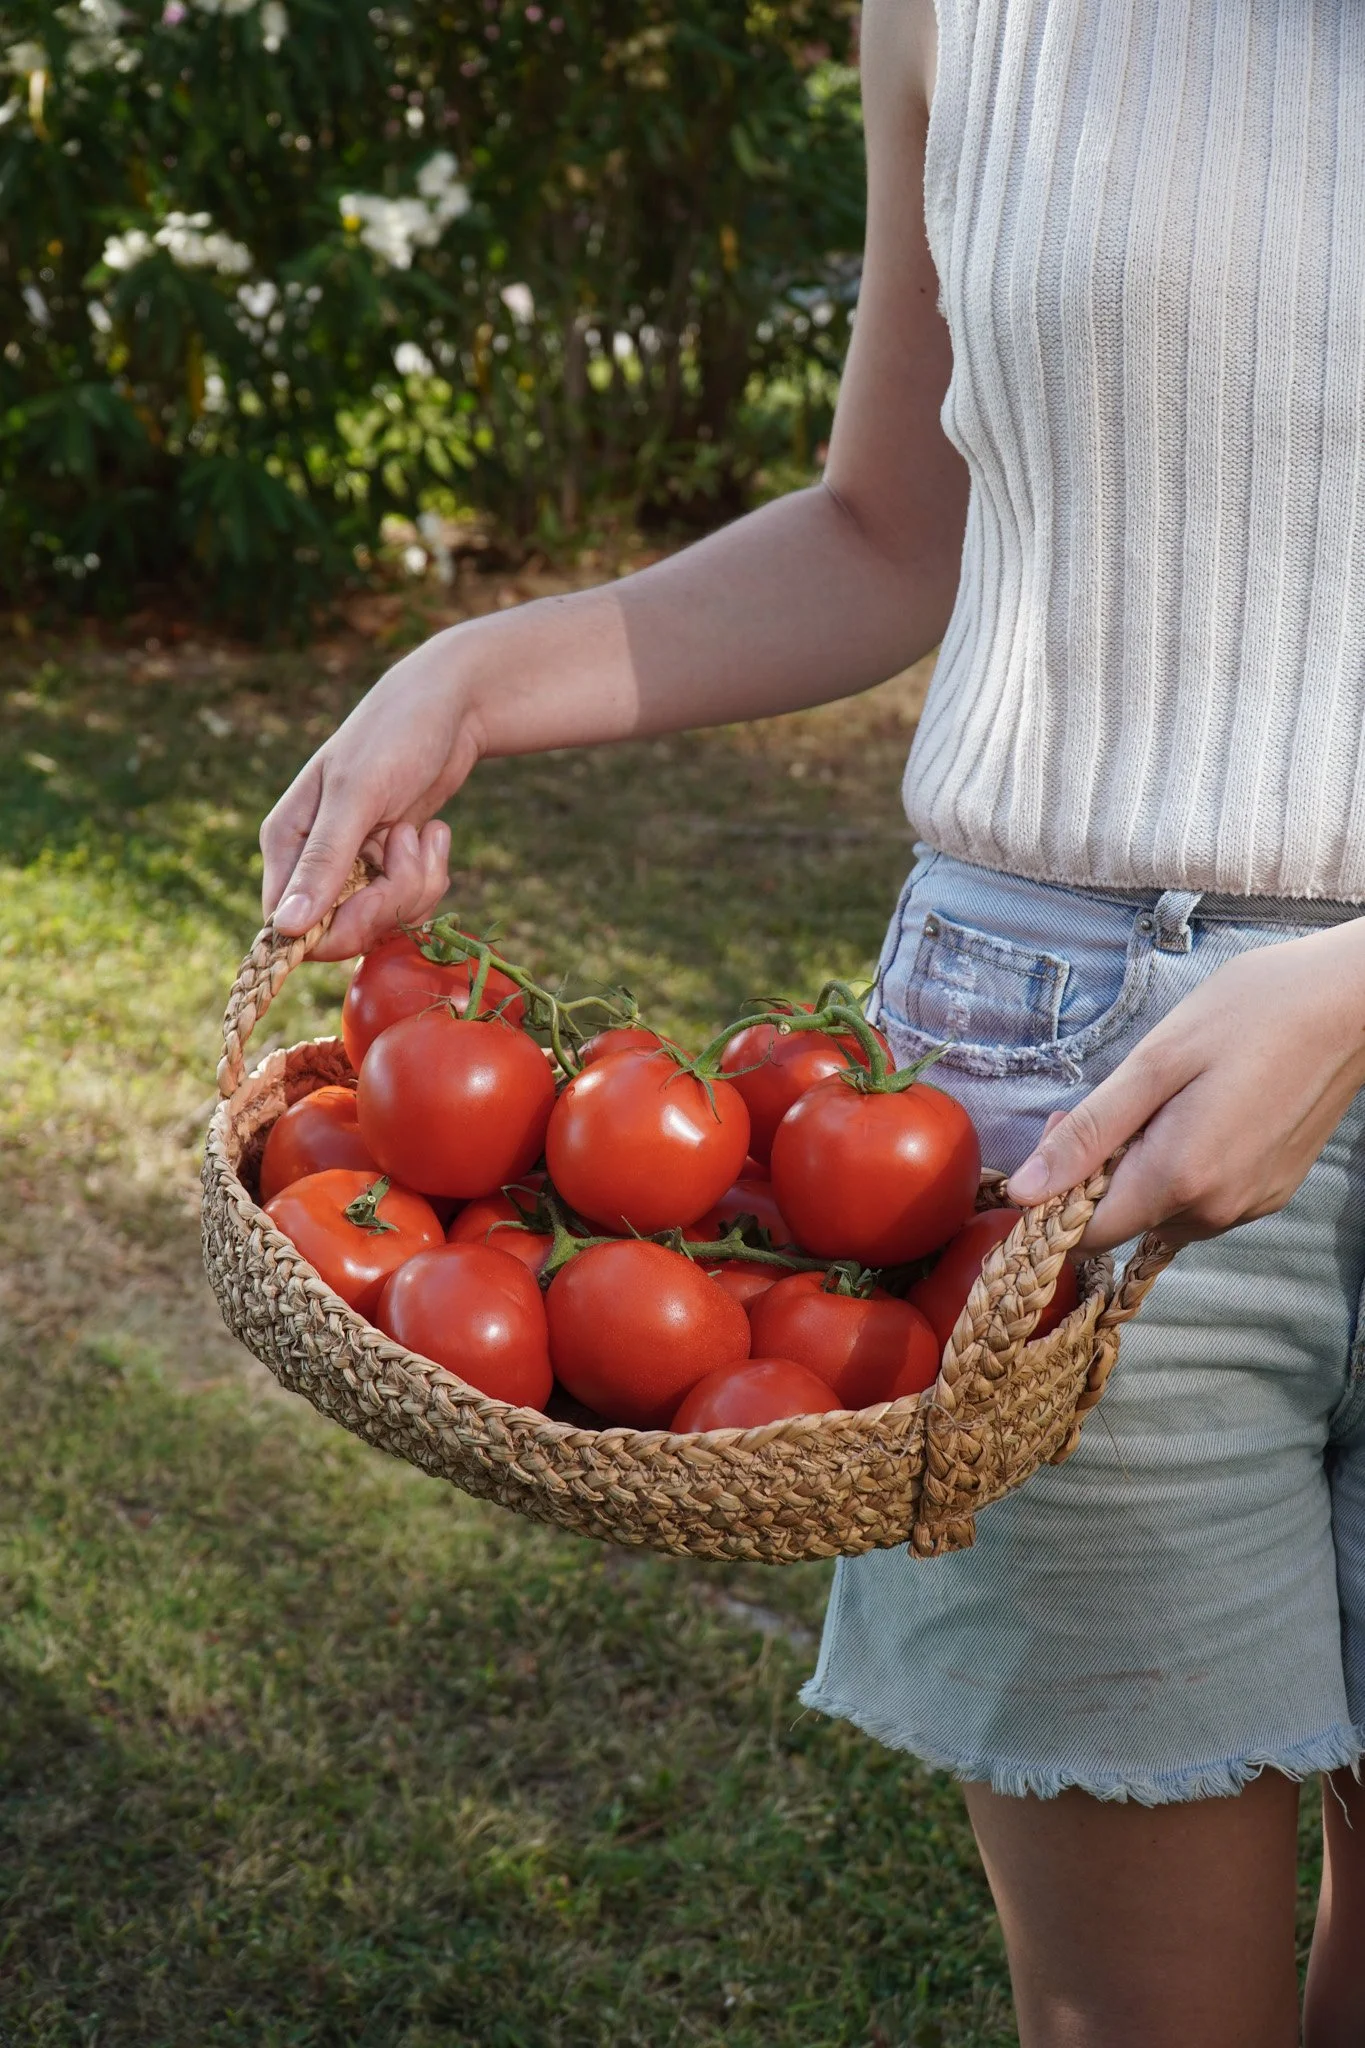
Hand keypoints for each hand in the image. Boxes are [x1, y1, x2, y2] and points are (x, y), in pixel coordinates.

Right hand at [260, 636, 475, 960]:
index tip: (377, 903)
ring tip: (423, 832)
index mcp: (287, 842)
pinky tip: (435, 834)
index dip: (338, 930)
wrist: (450, 708)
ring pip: (382, 921)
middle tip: (410, 849)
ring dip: (416, 885)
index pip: (291, 927)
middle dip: (388, 902)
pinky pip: (409, 904)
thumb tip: (285, 927)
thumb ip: (323, 861)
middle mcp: (314, 861)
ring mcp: (354, 867)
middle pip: (343, 931)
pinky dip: (431, 876)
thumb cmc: (394, 735)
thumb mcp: (358, 796)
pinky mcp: (390, 868)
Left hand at [1004, 921, 1364, 1249]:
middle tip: (1118, 1100)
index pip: (1084, 1234)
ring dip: (1144, 1170)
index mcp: (1178, 1179)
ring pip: (1162, 1214)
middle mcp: (1215, 1210)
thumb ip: (1089, 1133)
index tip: (1065, 1136)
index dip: (1057, 1194)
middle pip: (1124, 1223)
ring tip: (1166, 1100)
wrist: (1348, 1005)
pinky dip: (1183, 1169)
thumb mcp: (1155, 1062)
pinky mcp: (1269, 1194)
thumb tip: (1026, 1190)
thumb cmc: (1250, 1014)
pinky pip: (1202, 1200)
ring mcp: (1247, 1206)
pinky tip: (1201, 1113)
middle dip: (1100, 1174)